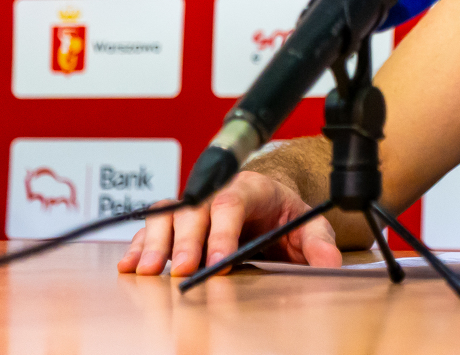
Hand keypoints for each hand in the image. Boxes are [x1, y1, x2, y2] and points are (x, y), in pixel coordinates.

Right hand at [117, 171, 340, 276]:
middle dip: (187, 241)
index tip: (221, 261)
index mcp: (251, 188)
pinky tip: (129, 264)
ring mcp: (194, 205)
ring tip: (147, 270)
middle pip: (196, 210)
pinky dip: (138, 245)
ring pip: (167, 215)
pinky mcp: (177, 221)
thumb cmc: (286, 214)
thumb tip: (330, 264)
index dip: (224, 232)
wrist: (271, 202)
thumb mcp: (310, 224)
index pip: (233, 203)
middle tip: (183, 270)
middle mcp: (217, 192)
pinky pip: (153, 228)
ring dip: (155, 242)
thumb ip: (319, 243)